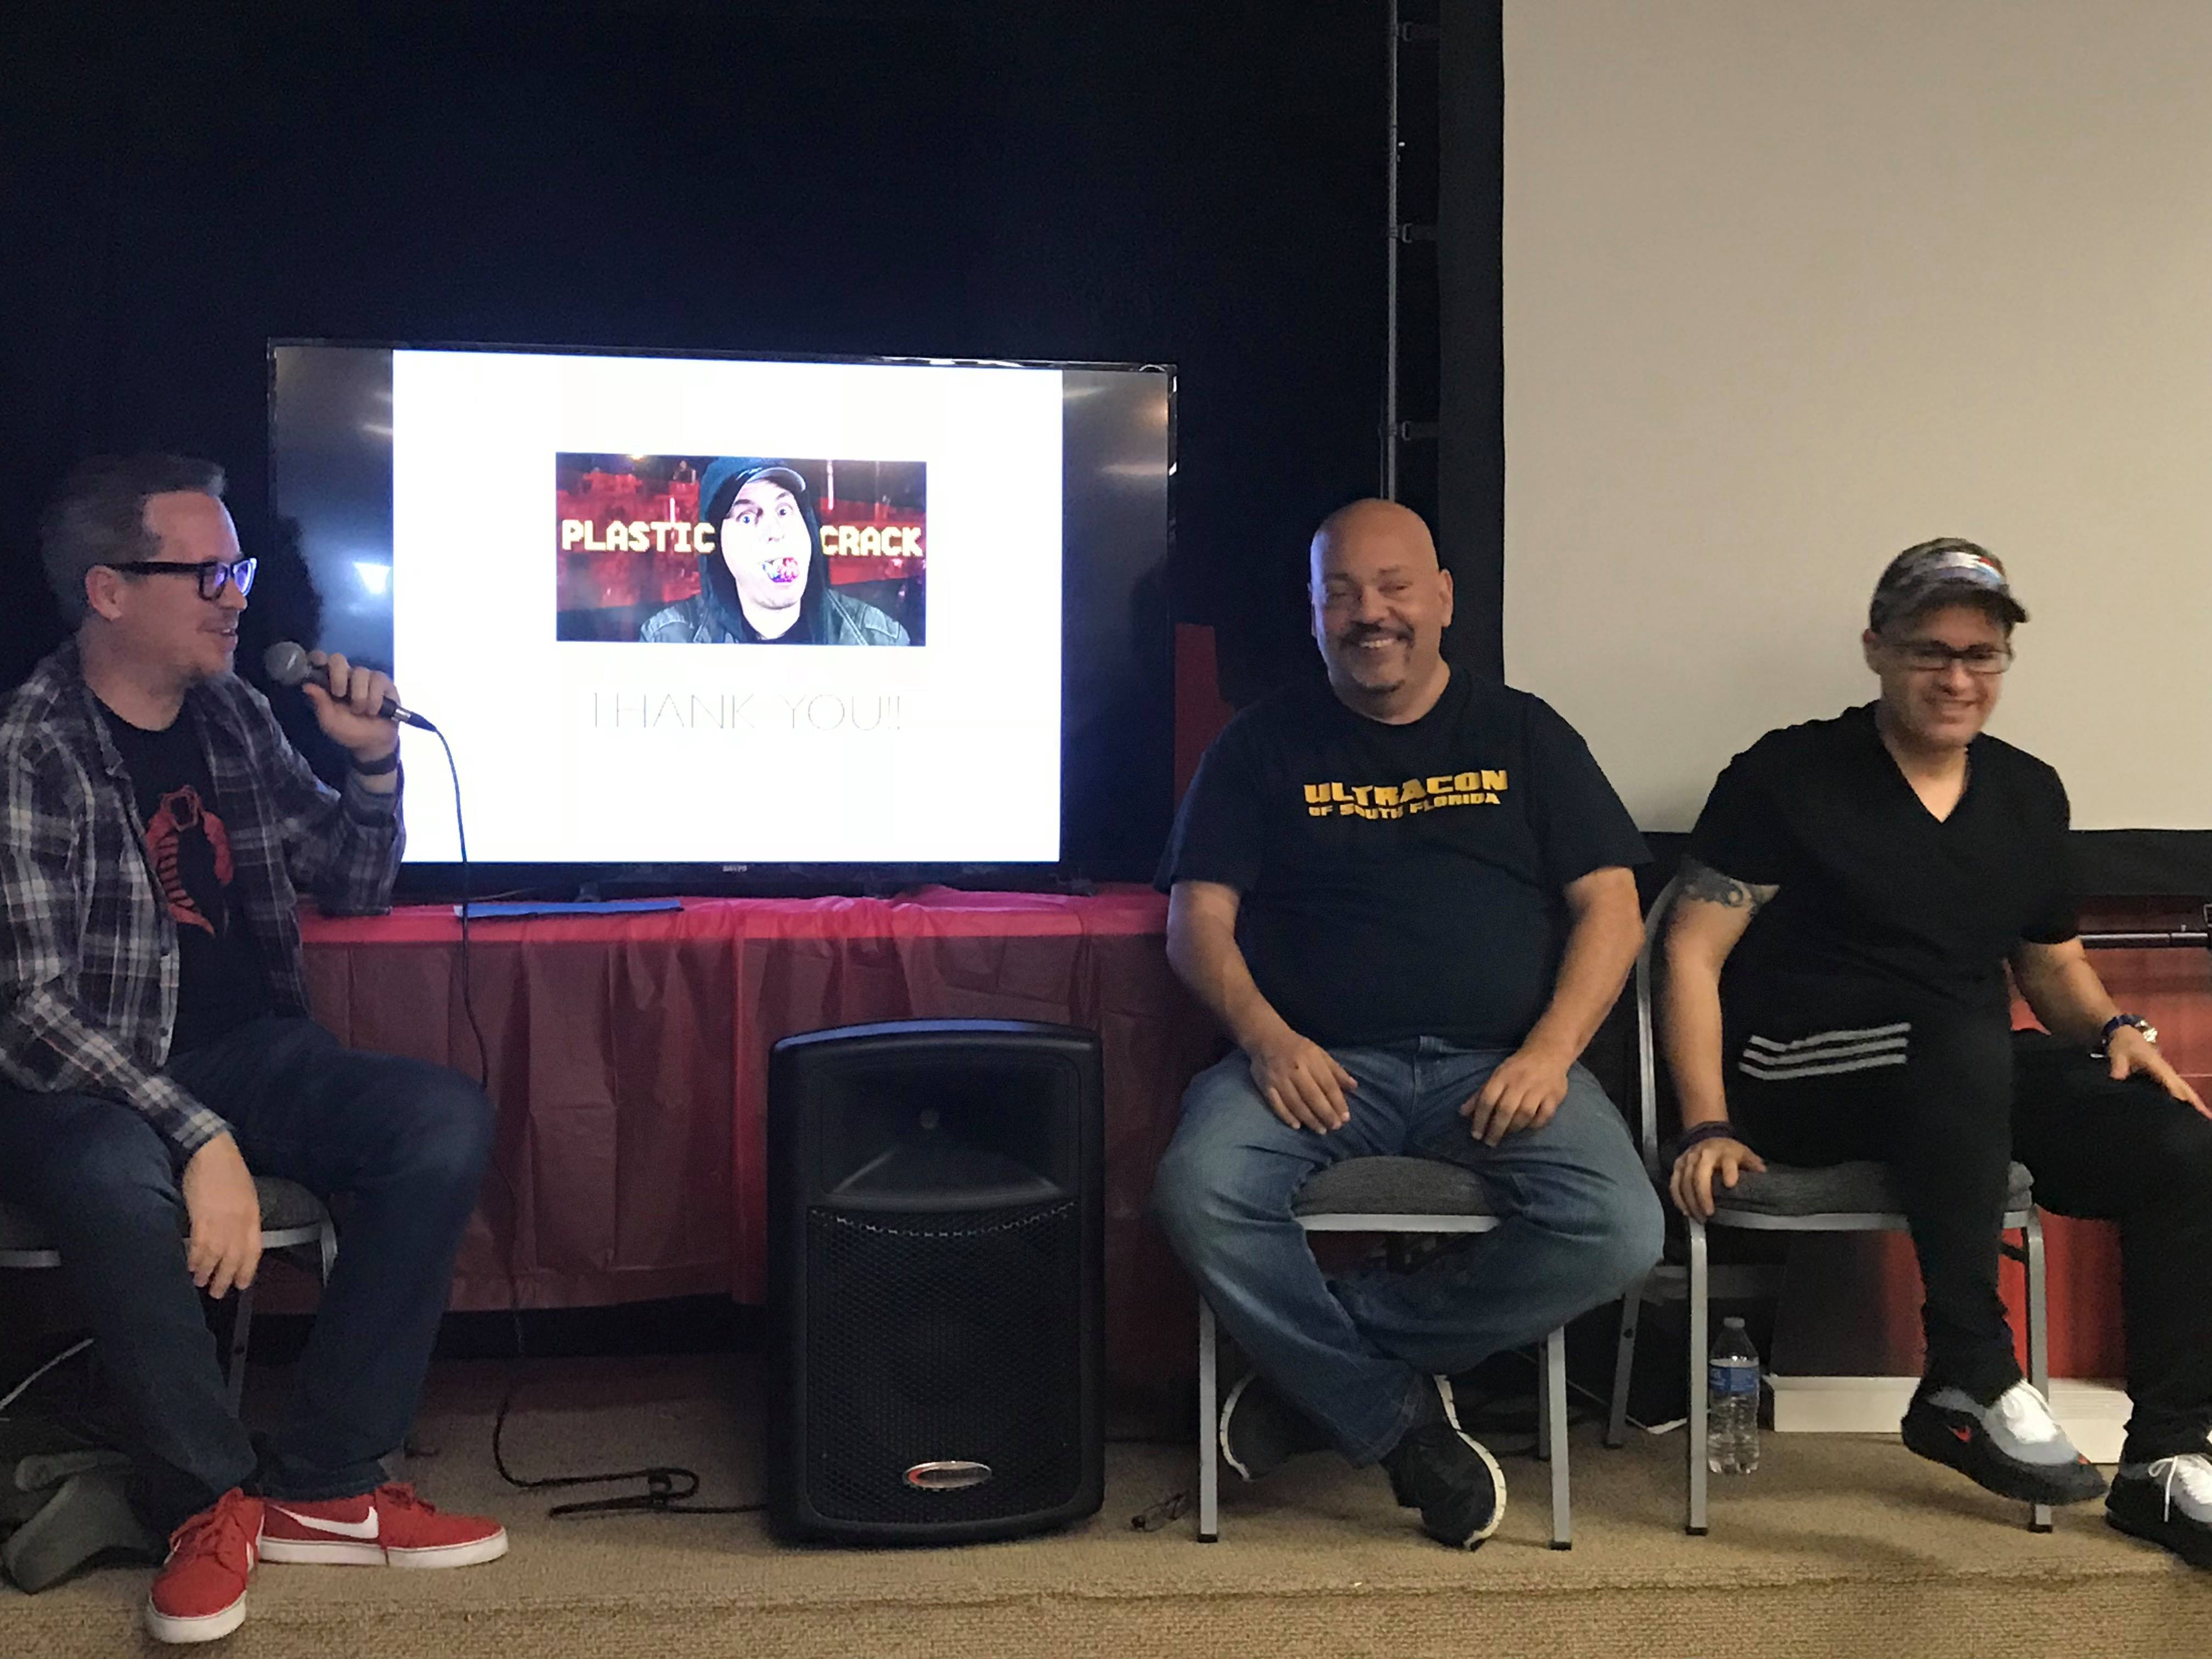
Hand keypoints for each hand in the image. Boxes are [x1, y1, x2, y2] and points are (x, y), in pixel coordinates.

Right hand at [179, 1134, 262, 1298]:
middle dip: (226, 1278)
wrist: (211, 1151)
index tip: (242, 1284)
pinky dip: (195, 1259)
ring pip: (217, 1255)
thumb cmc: (227, 1170)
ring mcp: (222, 1220)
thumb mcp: (245, 1194)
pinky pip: (200, 1245)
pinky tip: (190, 1267)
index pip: (254, 1250)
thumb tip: (236, 1236)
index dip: (247, 1269)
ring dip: (207, 1272)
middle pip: (235, 1257)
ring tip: (199, 1283)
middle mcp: (240, 1221)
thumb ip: (243, 1216)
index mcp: (252, 1215)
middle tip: (218, 1293)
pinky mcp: (202, 1216)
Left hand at [302, 651, 400, 765]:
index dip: (318, 658)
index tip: (318, 666)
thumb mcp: (330, 721)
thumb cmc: (349, 730)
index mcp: (329, 682)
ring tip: (361, 711)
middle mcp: (346, 676)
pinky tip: (374, 710)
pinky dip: (375, 699)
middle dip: (338, 677)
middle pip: (338, 659)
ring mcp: (365, 677)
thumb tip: (307, 685)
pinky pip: (377, 681)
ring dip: (359, 696)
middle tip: (340, 695)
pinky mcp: (383, 682)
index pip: (321, 661)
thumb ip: (320, 703)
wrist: (374, 743)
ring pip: (360, 672)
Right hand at [1245, 1030, 1356, 1133]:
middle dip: (1326, 1114)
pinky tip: (1297, 1126)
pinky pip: (1276, 1104)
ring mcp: (1278, 1079)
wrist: (1265, 1038)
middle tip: (1335, 1127)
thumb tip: (1354, 1087)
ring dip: (1309, 1119)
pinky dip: (1287, 1116)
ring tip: (1321, 1130)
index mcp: (1311, 1059)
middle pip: (1312, 1096)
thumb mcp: (1319, 1053)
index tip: (1345, 1117)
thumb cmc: (1297, 1047)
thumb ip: (1336, 1070)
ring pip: (1296, 1103)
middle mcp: (1295, 1070)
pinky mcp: (1265, 1086)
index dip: (1338, 1102)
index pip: (1327, 1084)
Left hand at [1461, 1045, 1571, 1144]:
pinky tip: (1527, 1127)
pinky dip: (1535, 1124)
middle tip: (1490, 1142)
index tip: (1476, 1135)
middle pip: (1506, 1109)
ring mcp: (1539, 1089)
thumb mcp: (1496, 1076)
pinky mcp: (1555, 1095)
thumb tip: (1462, 1113)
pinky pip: (1544, 1115)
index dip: (1480, 1119)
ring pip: (1525, 1114)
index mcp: (1502, 1076)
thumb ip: (1480, 1095)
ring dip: (1514, 1128)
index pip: (1487, 1099)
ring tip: (1507, 1133)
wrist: (1548, 1052)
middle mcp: (1520, 1082)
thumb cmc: (1517, 1067)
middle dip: (1496, 1129)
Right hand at [1669, 1135, 1766, 1219]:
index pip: (1727, 1161)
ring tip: (1699, 1218)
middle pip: (1699, 1175)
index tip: (1731, 1184)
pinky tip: (1685, 1211)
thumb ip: (1753, 1164)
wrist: (1707, 1135)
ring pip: (1685, 1181)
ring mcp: (1688, 1159)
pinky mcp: (1678, 1165)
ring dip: (1691, 1202)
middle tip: (1709, 1213)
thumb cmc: (1729, 1151)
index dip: (1729, 1171)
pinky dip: (1678, 1199)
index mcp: (1724, 1151)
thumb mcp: (1744, 1153)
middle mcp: (1704, 1154)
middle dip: (1703, 1195)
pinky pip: (1674, 1183)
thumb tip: (1762, 1173)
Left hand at [2107, 1026, 2208, 1117]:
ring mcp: (2167, 1072)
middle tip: (2206, 1117)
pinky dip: (2187, 1098)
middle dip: (2195, 1102)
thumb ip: (2118, 1065)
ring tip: (2203, 1117)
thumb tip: (2118, 1078)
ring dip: (2194, 1101)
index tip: (2185, 1107)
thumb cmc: (2123, 1043)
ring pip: (2184, 1089)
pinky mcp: (2165, 1075)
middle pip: (2184, 1088)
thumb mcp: (2118, 1053)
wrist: (2125, 1033)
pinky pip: (2179, 1088)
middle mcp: (2166, 1069)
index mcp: (2156, 1064)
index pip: (2170, 1082)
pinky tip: (2190, 1110)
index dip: (2177, 1094)